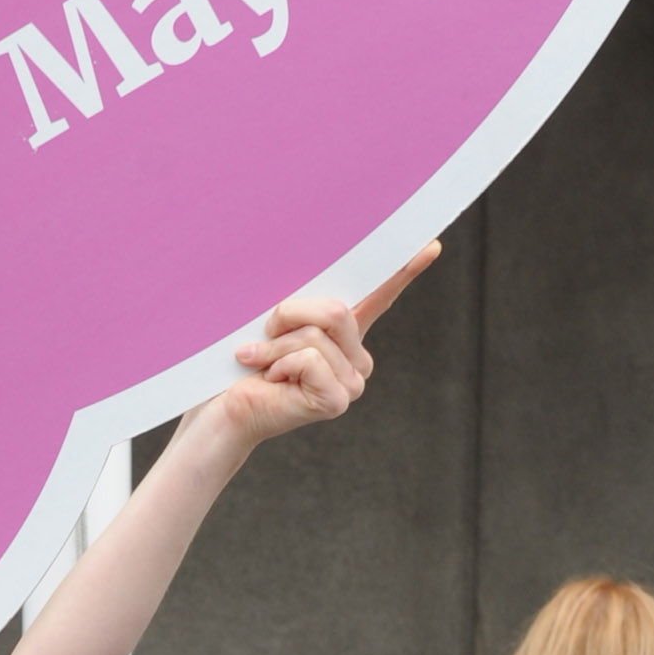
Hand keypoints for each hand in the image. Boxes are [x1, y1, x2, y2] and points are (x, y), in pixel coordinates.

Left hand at [194, 244, 440, 461]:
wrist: (224, 408)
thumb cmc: (242, 363)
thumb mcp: (272, 321)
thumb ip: (298, 300)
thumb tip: (301, 282)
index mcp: (343, 334)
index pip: (380, 297)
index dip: (404, 270)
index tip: (429, 245)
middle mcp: (355, 357)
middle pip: (336, 310)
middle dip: (290, 316)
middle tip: (264, 335)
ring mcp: (352, 381)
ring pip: (318, 334)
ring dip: (277, 344)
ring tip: (261, 361)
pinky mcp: (338, 399)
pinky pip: (310, 358)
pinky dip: (280, 363)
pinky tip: (272, 380)